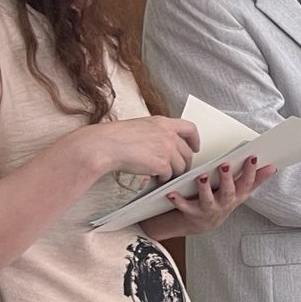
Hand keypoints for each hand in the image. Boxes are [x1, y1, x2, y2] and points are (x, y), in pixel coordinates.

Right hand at [80, 116, 199, 180]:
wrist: (104, 146)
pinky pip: (169, 176)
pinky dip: (163, 178)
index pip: (190, 128)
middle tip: (177, 169)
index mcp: (162, 122)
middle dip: (184, 163)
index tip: (195, 147)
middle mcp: (168, 134)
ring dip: (173, 172)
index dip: (195, 140)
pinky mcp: (162, 164)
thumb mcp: (140, 126)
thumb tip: (164, 145)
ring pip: (181, 166)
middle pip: (187, 152)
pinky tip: (153, 177)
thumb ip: (156, 133)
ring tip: (161, 174)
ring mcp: (167, 149)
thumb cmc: (115, 137)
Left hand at [165, 156, 275, 234]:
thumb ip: (255, 180)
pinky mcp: (192, 213)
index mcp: (236, 196)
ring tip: (202, 176)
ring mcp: (208, 209)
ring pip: (208, 200)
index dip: (251, 171)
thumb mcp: (240, 192)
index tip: (253, 157)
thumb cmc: (221, 203)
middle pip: (228, 192)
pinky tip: (172, 193)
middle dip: (228, 179)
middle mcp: (224, 204)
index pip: (247, 183)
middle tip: (226, 165)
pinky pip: (185, 207)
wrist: (201, 224)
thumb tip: (272, 167)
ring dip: (205, 188)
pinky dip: (178, 200)